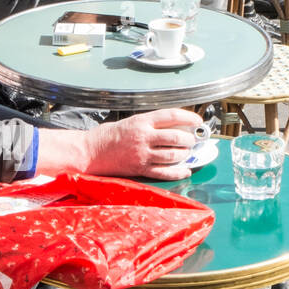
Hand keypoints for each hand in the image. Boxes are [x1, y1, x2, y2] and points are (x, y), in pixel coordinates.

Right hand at [84, 109, 200, 180]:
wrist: (90, 152)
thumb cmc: (108, 136)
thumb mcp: (130, 122)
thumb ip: (150, 125)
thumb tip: (175, 129)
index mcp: (141, 121)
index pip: (172, 116)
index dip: (189, 118)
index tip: (198, 122)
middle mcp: (143, 136)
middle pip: (176, 137)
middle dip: (189, 139)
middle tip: (192, 140)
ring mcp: (142, 154)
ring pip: (173, 155)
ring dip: (184, 155)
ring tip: (186, 153)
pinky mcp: (139, 169)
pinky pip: (164, 172)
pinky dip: (178, 172)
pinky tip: (184, 170)